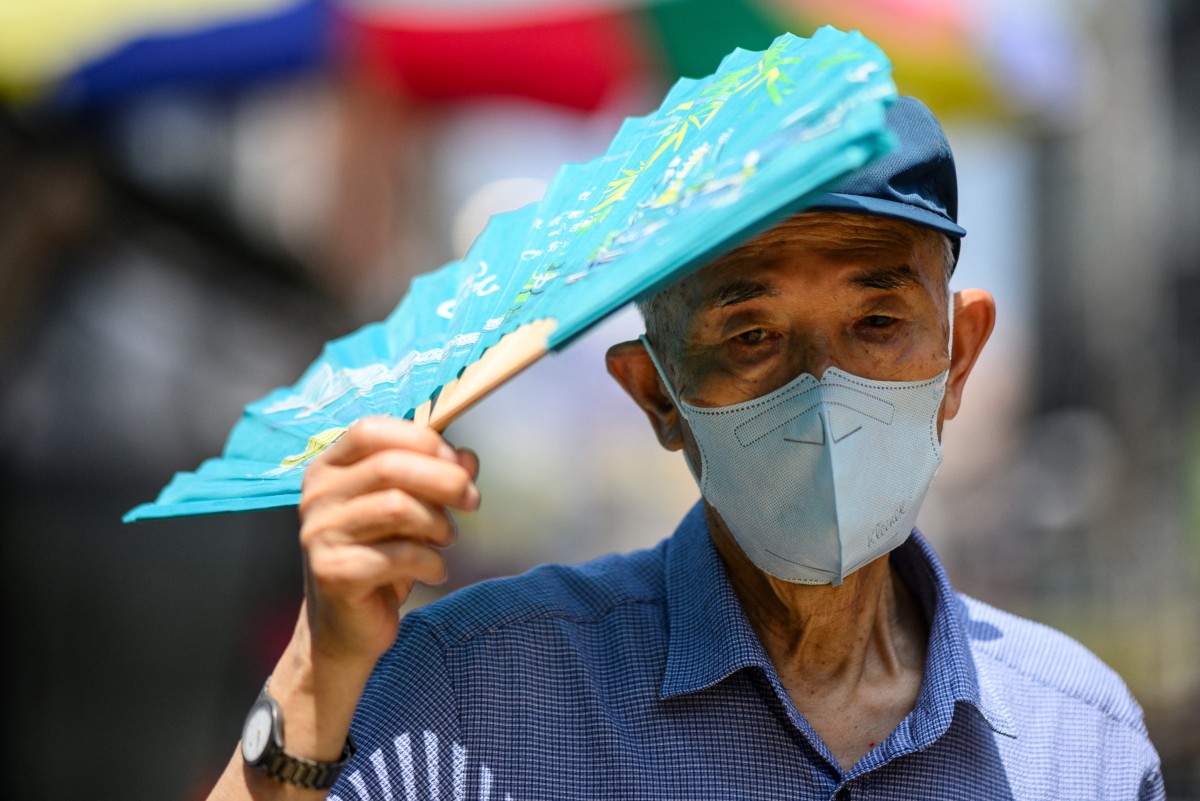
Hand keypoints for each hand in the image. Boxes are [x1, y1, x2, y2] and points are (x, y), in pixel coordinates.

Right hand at [299, 416, 480, 666]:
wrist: (345, 628)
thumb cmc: (378, 558)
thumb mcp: (408, 510)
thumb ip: (433, 477)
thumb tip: (468, 459)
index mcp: (328, 469)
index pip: (371, 431)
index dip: (421, 440)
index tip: (457, 462)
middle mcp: (318, 497)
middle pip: (390, 466)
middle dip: (445, 480)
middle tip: (472, 500)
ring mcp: (320, 534)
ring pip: (398, 507)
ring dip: (438, 524)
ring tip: (446, 539)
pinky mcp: (334, 572)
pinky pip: (400, 554)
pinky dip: (431, 562)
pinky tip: (434, 571)